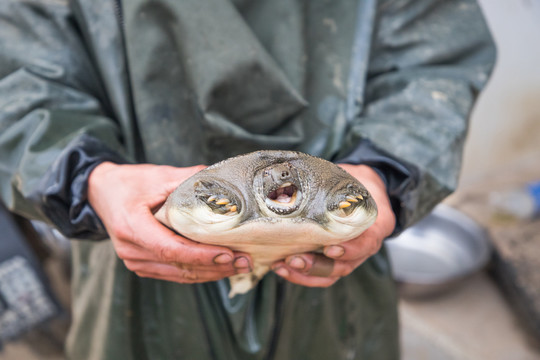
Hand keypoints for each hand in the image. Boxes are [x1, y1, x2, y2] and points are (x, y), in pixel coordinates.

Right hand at [88, 162, 251, 282]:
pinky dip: (199, 273)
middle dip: (215, 267)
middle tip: (245, 261)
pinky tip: (221, 268)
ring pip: (179, 275)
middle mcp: (131, 249)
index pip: (170, 248)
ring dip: (211, 273)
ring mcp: (135, 261)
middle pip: (179, 266)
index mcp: (132, 226)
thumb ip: (188, 178)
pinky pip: (174, 274)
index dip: (201, 255)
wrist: (102, 193)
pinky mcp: (142, 265)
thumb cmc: (130, 182)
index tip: (229, 254)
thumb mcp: (157, 175)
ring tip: (240, 266)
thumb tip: (221, 177)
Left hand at [271, 164, 395, 286]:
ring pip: (330, 274)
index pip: (367, 244)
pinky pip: (320, 275)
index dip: (350, 250)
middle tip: (295, 259)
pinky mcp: (333, 260)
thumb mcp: (354, 178)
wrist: (364, 187)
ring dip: (304, 274)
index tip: (329, 249)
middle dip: (317, 265)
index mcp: (376, 225)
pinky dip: (301, 276)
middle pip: (344, 266)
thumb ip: (337, 184)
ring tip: (283, 265)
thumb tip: (300, 179)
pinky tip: (281, 267)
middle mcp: (364, 246)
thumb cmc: (357, 182)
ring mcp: (349, 256)